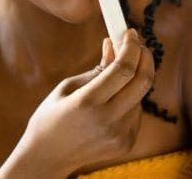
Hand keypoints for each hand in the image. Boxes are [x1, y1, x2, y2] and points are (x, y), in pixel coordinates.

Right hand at [21, 28, 153, 173]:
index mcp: (88, 102)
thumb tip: (113, 45)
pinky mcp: (126, 144)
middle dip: (145, 57)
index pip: (124, 68)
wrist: (46, 158)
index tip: (130, 33)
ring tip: (119, 72)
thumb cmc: (51, 117)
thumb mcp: (68, 86)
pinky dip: (131, 98)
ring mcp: (119, 135)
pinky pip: (137, 112)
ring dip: (135, 78)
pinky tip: (115, 98)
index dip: (131, 47)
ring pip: (140, 96)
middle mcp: (107, 120)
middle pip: (143, 81)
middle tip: (138, 45)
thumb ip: (97, 68)